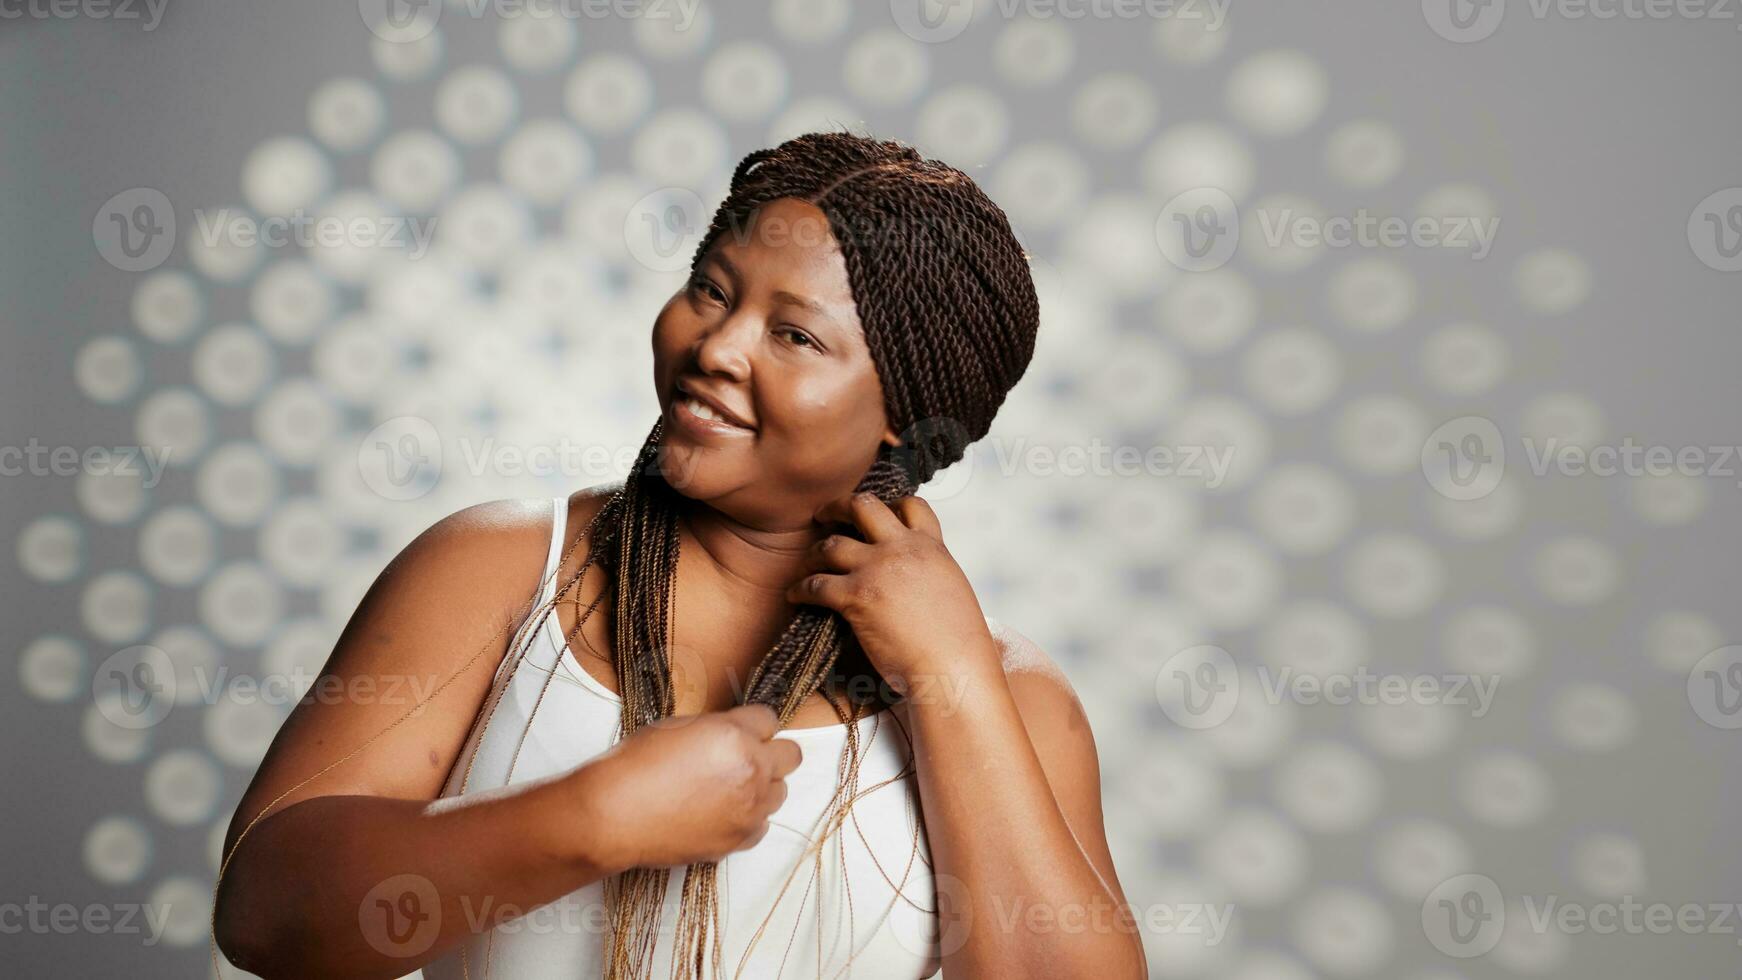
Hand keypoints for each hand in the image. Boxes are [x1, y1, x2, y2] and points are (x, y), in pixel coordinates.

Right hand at [570, 703, 800, 870]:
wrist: (615, 816)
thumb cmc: (636, 767)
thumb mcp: (677, 726)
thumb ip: (717, 728)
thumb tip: (733, 733)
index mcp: (736, 735)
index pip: (770, 720)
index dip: (755, 724)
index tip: (746, 730)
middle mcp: (752, 771)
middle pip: (791, 755)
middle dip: (772, 752)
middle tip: (747, 757)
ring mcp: (750, 809)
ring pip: (780, 792)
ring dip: (762, 786)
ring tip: (728, 789)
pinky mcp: (741, 839)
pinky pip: (762, 824)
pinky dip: (748, 818)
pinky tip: (720, 814)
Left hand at [785, 492, 1000, 693]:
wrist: (952, 668)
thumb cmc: (956, 643)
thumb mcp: (953, 590)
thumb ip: (930, 571)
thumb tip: (913, 577)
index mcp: (931, 547)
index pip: (910, 505)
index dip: (889, 503)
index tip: (872, 514)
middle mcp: (902, 549)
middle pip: (862, 506)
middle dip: (837, 506)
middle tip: (824, 515)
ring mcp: (878, 570)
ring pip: (831, 545)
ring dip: (813, 553)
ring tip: (807, 564)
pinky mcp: (857, 597)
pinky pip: (816, 584)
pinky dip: (800, 589)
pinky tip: (795, 595)